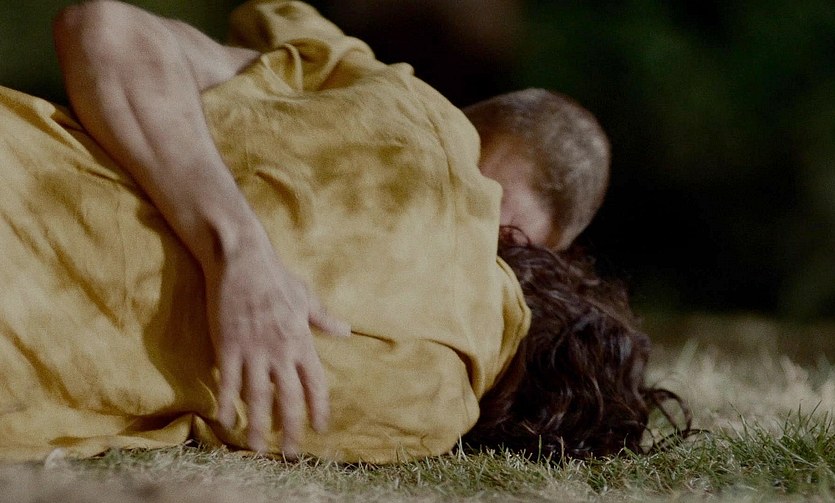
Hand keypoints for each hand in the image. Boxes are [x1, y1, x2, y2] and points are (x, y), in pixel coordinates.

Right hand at [203, 233, 349, 453]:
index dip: (318, 408)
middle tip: (291, 454)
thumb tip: (346, 332)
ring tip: (257, 449)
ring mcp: (253, 349)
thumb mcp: (305, 297)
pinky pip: (228, 382)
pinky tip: (226, 421)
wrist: (242, 258)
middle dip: (290, 429)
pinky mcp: (228, 345)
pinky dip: (227, 403)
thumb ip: (324, 319)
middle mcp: (280, 350)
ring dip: (257, 426)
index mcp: (301, 340)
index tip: (320, 429)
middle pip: (288, 398)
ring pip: (257, 396)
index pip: (315, 383)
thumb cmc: (275, 276)